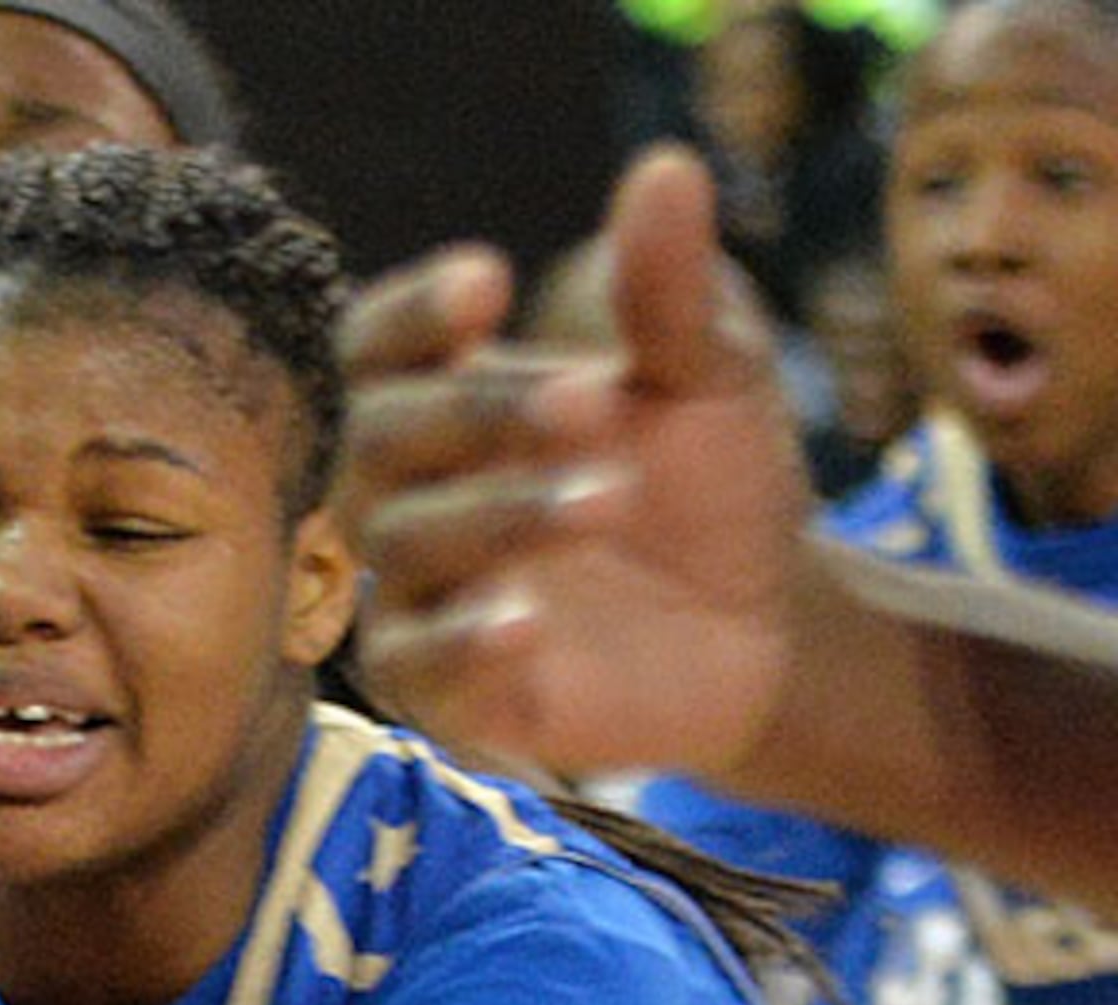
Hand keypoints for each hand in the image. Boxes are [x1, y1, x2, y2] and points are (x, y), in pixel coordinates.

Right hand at [337, 145, 813, 782]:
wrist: (765, 630)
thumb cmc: (709, 488)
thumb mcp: (712, 379)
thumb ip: (670, 293)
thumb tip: (666, 169)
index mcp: (449, 401)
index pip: (378, 349)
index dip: (415, 316)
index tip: (489, 280)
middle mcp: (408, 494)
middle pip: (380, 438)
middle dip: (477, 413)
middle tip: (593, 398)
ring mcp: (417, 595)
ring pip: (400, 545)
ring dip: (497, 515)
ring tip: (610, 497)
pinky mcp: (443, 695)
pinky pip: (411, 667)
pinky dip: (460, 643)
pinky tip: (525, 621)